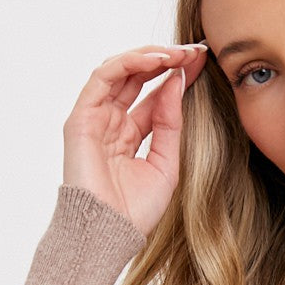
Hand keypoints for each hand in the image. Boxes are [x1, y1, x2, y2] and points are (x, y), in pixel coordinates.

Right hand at [62, 42, 208, 241]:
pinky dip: (129, 63)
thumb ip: (170, 123)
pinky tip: (156, 61)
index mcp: (130, 135)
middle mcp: (111, 122)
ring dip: (150, 56)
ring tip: (178, 53)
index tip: (203, 62)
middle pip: (139, 79)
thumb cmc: (135, 211)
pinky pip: (104, 77)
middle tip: (195, 51)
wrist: (109, 233)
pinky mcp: (81, 117)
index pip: (155, 95)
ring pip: (120, 71)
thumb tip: (178, 82)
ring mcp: (95, 118)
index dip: (178, 76)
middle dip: (167, 60)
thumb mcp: (166, 162)